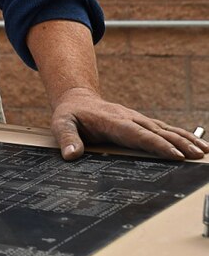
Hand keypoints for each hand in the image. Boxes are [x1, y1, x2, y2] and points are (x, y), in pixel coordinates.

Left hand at [50, 88, 208, 160]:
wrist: (76, 99)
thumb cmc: (70, 114)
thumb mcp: (61, 123)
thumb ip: (66, 138)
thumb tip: (71, 155)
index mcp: (112, 121)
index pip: (137, 134)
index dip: (157, 144)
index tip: (175, 155)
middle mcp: (128, 118)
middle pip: (157, 132)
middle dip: (178, 144)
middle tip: (197, 156)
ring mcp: (137, 119)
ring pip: (165, 129)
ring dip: (185, 140)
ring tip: (204, 152)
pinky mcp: (141, 122)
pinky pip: (164, 129)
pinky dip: (182, 136)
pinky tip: (197, 144)